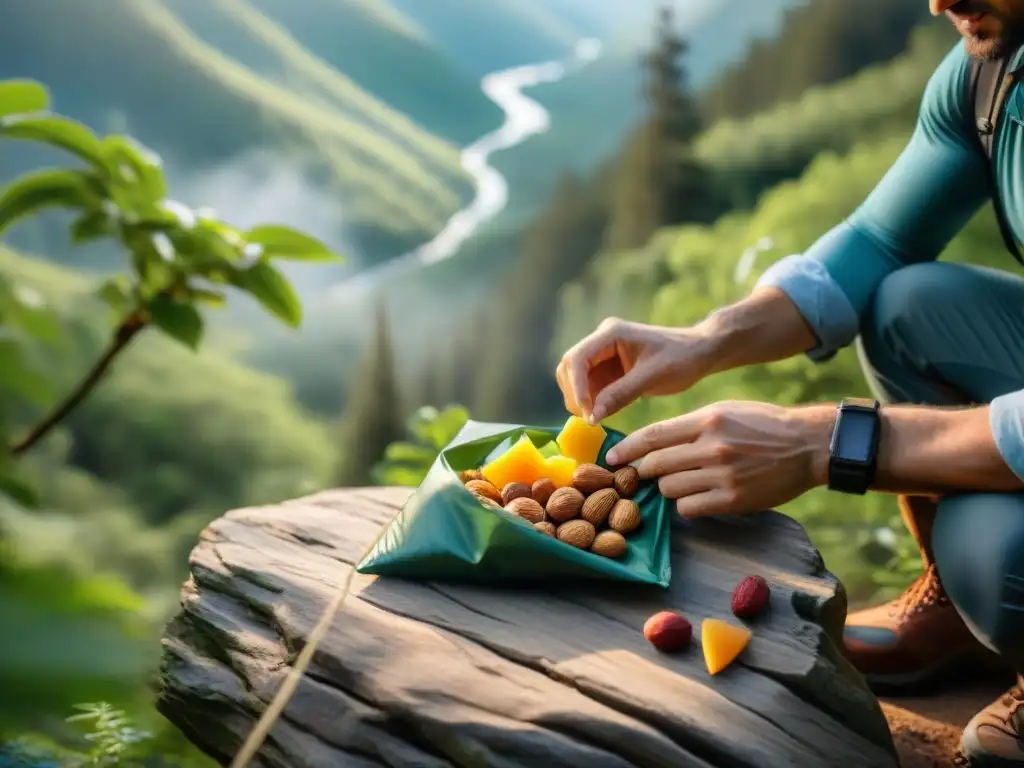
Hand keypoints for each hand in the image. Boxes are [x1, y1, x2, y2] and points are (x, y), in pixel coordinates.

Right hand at [555, 318, 715, 422]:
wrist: (700, 352)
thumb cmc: (681, 358)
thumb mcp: (652, 376)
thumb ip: (620, 394)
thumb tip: (591, 416)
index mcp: (611, 333)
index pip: (577, 358)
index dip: (576, 386)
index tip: (586, 412)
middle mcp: (602, 341)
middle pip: (570, 367)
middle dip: (575, 393)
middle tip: (590, 418)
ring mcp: (604, 355)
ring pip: (576, 379)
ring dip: (581, 399)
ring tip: (596, 418)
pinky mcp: (609, 369)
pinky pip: (590, 387)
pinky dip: (592, 402)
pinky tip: (603, 414)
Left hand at [605, 401, 834, 517]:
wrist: (808, 445)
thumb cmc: (764, 426)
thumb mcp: (725, 411)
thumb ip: (690, 426)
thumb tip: (653, 442)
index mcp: (707, 420)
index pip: (653, 436)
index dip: (626, 449)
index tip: (611, 458)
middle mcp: (711, 446)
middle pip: (655, 465)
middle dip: (642, 472)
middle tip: (641, 476)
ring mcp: (722, 475)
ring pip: (669, 488)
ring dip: (666, 489)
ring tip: (679, 484)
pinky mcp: (733, 499)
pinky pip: (689, 508)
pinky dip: (686, 505)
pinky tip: (695, 498)